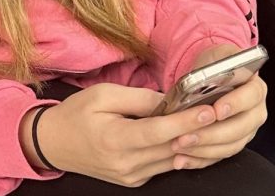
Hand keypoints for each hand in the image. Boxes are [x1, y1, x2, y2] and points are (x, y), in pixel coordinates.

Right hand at [22, 82, 218, 186]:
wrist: (53, 144)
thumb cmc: (77, 114)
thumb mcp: (104, 95)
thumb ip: (140, 98)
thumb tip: (172, 99)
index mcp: (115, 140)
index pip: (158, 132)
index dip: (186, 122)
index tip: (209, 110)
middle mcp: (125, 164)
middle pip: (170, 147)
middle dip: (198, 130)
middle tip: (221, 109)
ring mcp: (130, 176)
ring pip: (172, 159)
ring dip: (192, 141)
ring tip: (212, 119)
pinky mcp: (134, 180)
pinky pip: (164, 165)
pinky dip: (179, 150)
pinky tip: (190, 133)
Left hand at [171, 45, 267, 165]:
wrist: (212, 76)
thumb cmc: (216, 65)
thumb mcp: (218, 55)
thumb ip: (218, 62)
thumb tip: (210, 76)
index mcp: (256, 88)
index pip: (251, 97)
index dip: (235, 104)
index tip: (216, 110)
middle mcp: (255, 112)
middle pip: (239, 128)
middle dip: (211, 134)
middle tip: (186, 135)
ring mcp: (246, 132)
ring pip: (229, 147)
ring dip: (203, 150)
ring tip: (179, 146)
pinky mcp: (232, 145)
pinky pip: (218, 158)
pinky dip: (199, 161)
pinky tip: (181, 160)